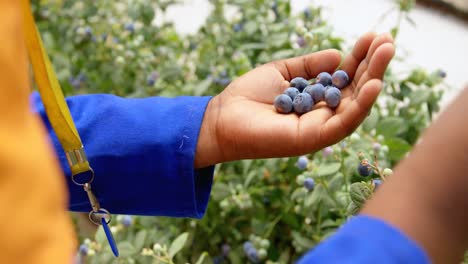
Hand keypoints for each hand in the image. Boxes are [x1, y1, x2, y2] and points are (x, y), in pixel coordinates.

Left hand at [195, 32, 394, 167]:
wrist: (222, 117)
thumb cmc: (248, 95)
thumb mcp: (283, 72)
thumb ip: (311, 65)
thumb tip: (339, 55)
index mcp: (315, 99)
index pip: (345, 78)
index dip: (359, 57)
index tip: (373, 36)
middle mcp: (322, 115)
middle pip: (355, 91)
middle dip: (372, 65)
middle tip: (388, 40)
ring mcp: (319, 128)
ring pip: (355, 105)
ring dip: (373, 78)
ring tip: (385, 52)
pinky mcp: (313, 139)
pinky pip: (344, 123)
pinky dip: (361, 104)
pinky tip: (374, 83)